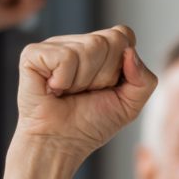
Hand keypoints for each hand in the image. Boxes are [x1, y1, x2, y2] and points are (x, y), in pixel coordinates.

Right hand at [15, 26, 156, 160]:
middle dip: (106, 75)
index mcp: (100, 50)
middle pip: (111, 40)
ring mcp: (55, 45)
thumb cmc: (91, 124)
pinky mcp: (34, 53)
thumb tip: (130, 51)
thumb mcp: (130, 106)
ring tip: (70, 92)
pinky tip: (54, 89)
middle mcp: (77, 42)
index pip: (125, 35)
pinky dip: (65, 81)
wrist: (61, 143)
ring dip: (86, 80)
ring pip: (91, 46)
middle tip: (87, 92)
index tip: (109, 86)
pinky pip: (66, 57)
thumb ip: (144, 80)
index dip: (123, 65)